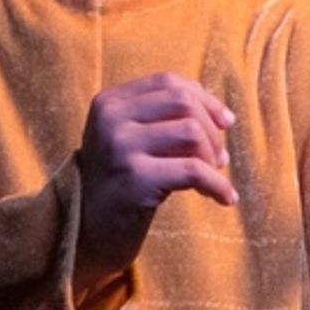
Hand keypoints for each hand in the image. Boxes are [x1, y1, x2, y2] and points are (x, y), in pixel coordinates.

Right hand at [76, 72, 235, 279]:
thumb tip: (221, 114)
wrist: (85, 228)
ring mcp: (120, 147)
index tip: (224, 121)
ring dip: (213, 156)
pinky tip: (224, 198)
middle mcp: (111, 118)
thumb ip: (161, 118)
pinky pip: (193, 171)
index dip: (204, 98)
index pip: (167, 81)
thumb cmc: (117, 182)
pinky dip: (218, 185)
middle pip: (183, 102)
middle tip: (219, 157)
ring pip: (191, 132)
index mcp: (109, 102)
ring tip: (212, 176)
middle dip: (212, 129)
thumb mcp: (128, 138)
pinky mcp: (135, 178)